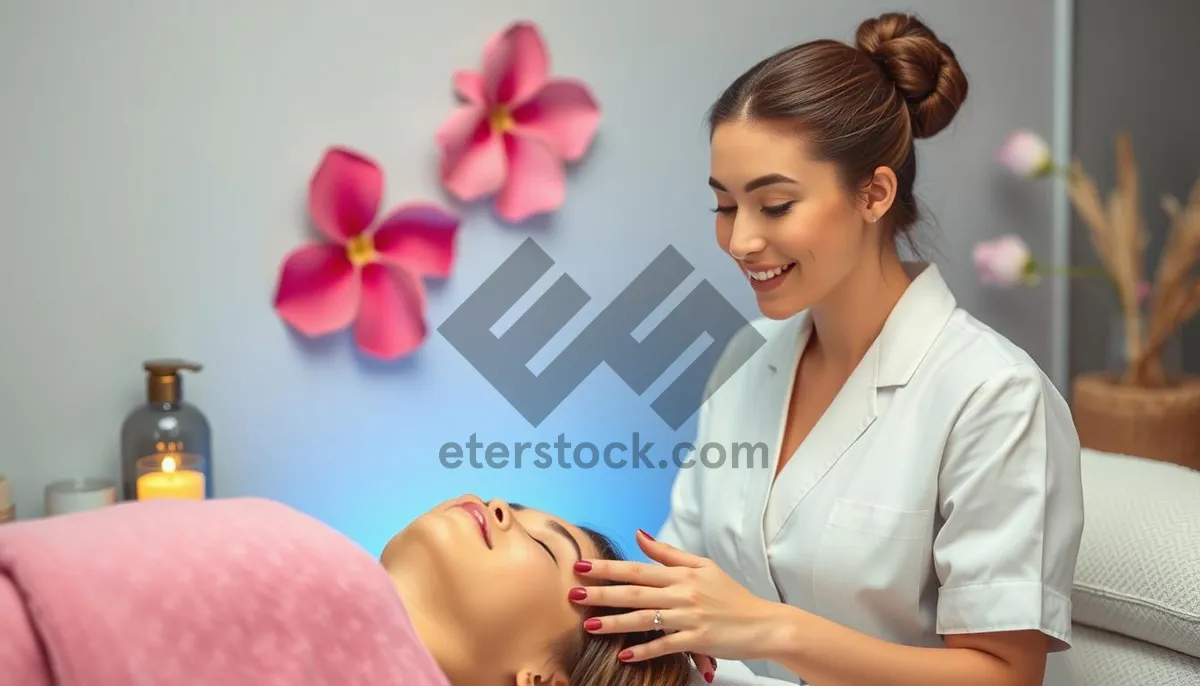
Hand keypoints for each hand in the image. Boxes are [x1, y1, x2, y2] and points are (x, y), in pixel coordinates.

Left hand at [570, 529, 776, 662]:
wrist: (762, 623)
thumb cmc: (731, 595)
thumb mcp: (703, 567)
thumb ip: (669, 554)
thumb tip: (640, 535)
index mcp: (682, 575)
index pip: (637, 569)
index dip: (608, 568)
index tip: (582, 567)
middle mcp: (682, 594)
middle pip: (635, 592)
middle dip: (601, 593)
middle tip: (573, 594)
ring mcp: (689, 618)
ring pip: (645, 619)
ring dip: (615, 623)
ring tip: (590, 625)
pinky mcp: (697, 641)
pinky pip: (665, 646)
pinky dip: (645, 650)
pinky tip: (625, 654)